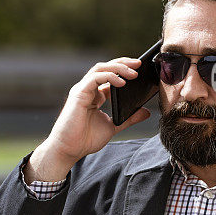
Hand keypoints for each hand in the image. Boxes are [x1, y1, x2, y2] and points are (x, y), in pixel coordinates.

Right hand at [25, 57, 151, 181]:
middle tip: (139, 64)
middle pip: (105, 68)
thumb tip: (146, 112)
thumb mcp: (114, 126)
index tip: (140, 71)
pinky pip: (94, 78)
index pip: (109, 76)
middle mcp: (88, 89)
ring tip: (133, 73)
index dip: (124, 71)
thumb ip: (128, 118)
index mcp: (95, 95)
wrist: (69, 150)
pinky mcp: (78, 94)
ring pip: (100, 69)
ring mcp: (82, 90)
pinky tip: (122, 82)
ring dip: (118, 68)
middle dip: (122, 64)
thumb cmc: (86, 139)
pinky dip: (109, 77)